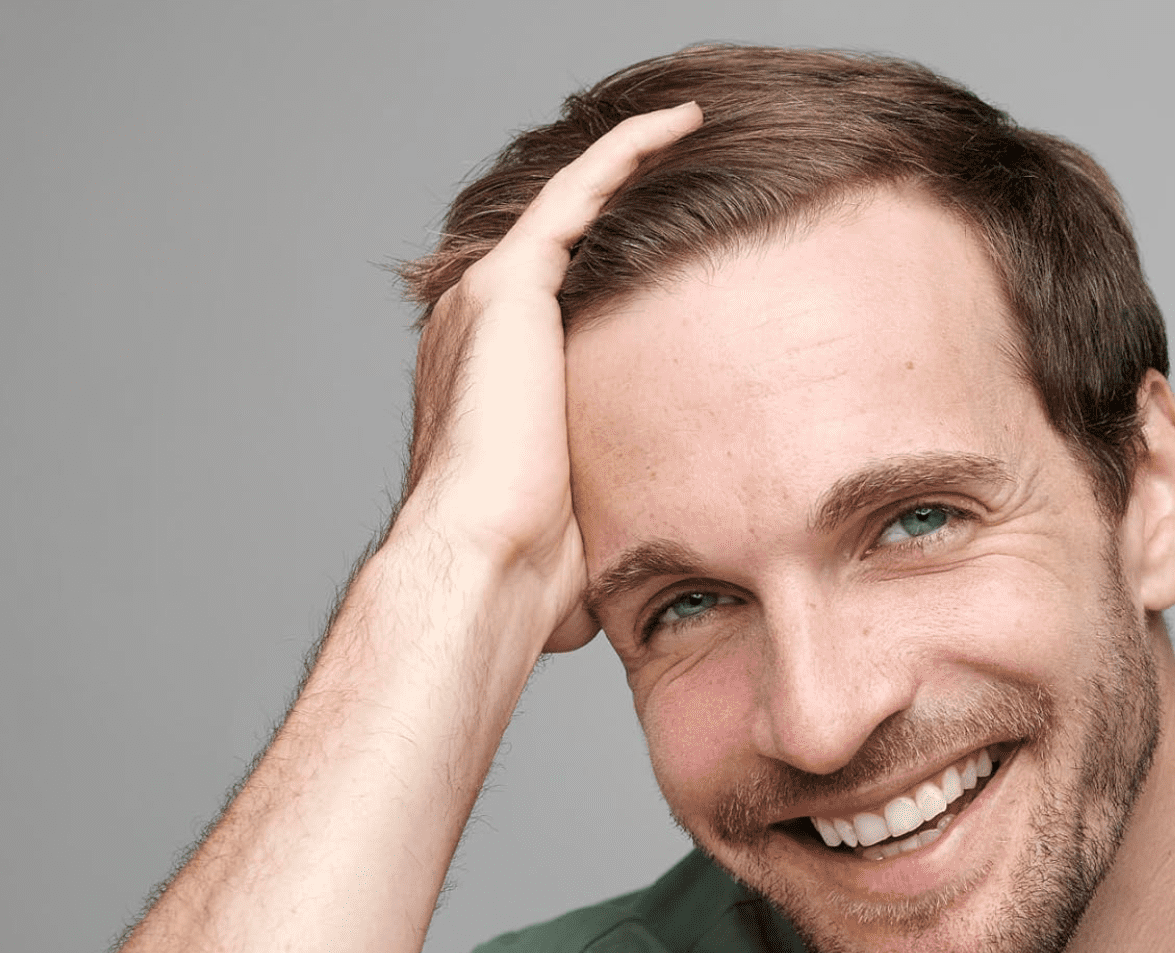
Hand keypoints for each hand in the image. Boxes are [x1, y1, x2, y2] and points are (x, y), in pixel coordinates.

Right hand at [396, 102, 701, 651]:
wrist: (483, 565)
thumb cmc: (524, 574)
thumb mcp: (576, 534)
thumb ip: (605, 532)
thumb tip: (645, 606)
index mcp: (489, 377)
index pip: (557, 299)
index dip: (611, 263)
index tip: (676, 249)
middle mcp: (478, 326)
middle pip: (561, 236)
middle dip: (623, 196)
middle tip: (696, 164)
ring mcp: (489, 301)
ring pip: (568, 200)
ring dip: (628, 157)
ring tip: (692, 127)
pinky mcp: (511, 286)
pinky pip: (576, 191)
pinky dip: (625, 151)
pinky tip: (679, 124)